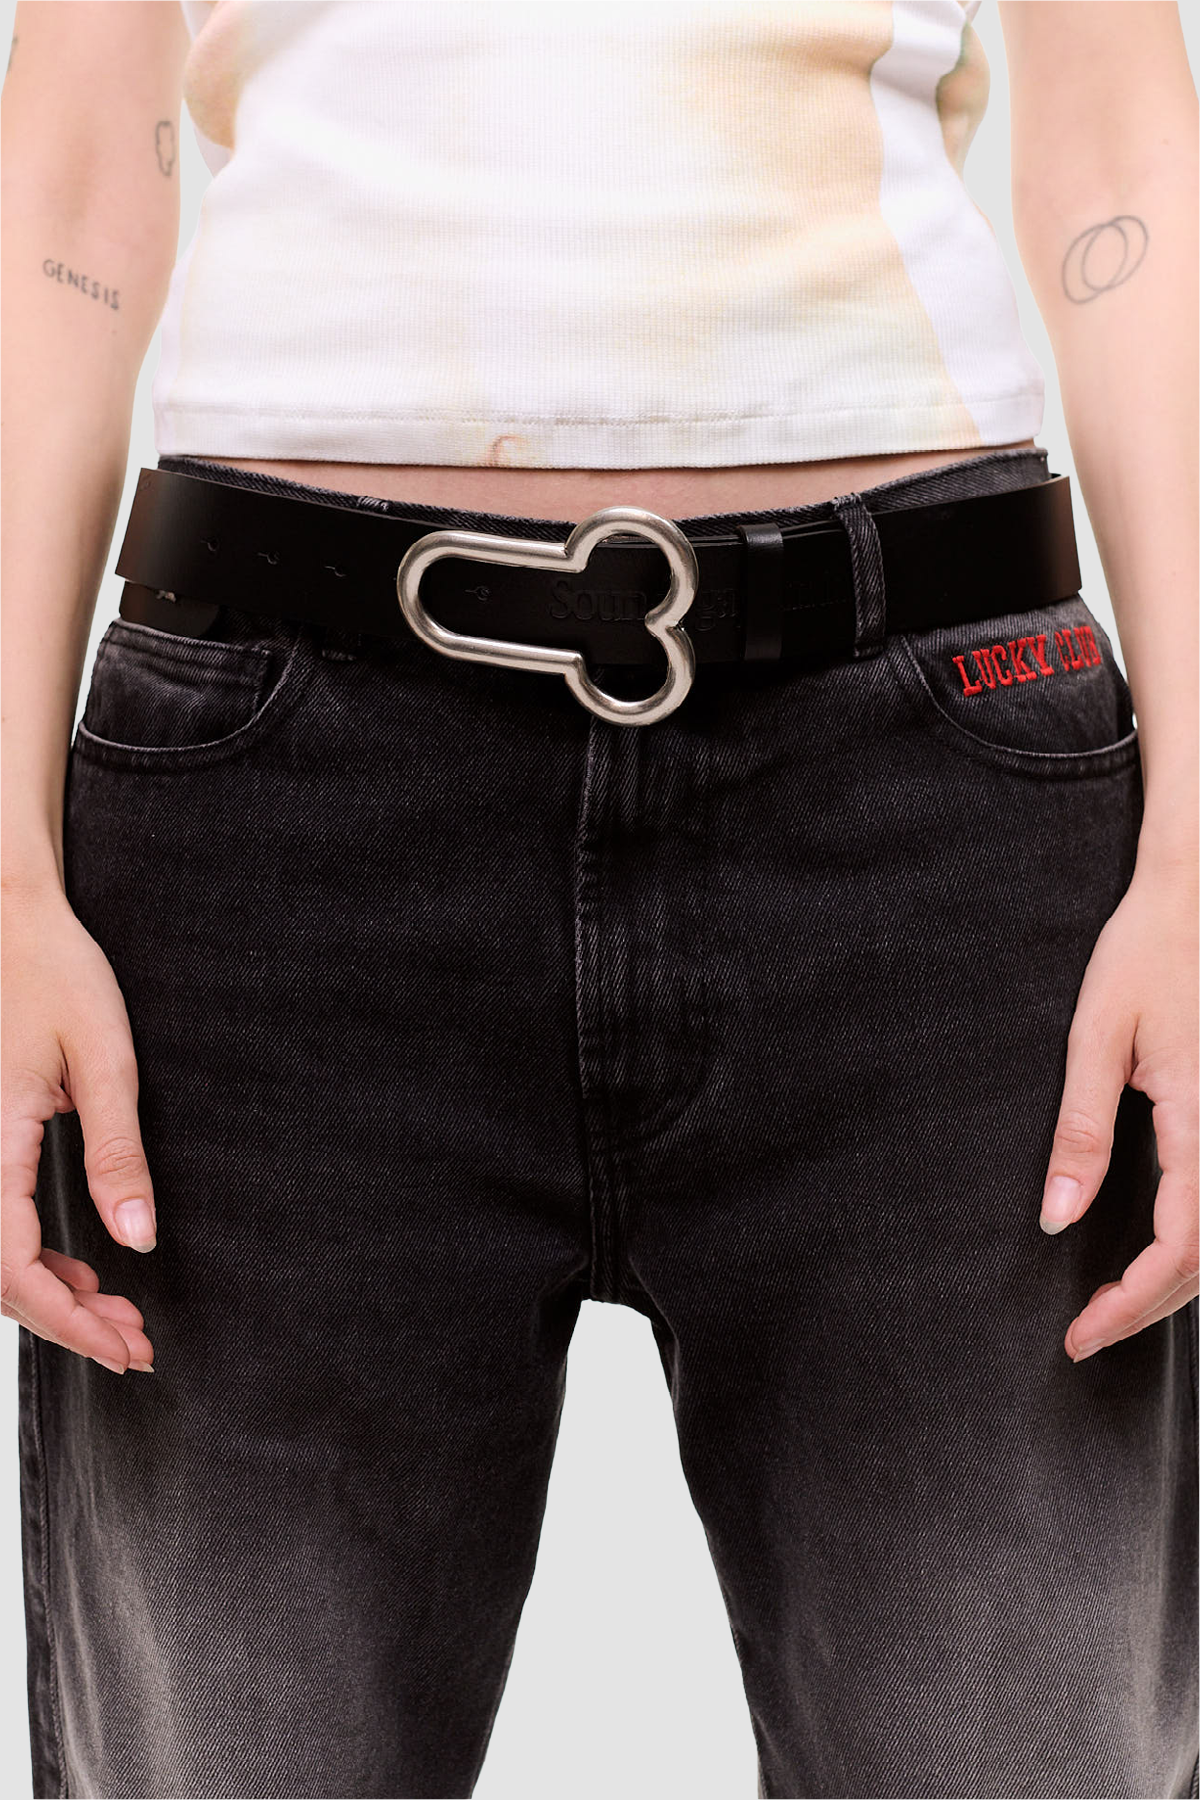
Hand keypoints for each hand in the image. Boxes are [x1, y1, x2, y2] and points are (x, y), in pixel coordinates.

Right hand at [1, 883, 156, 1372]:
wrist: (8, 917)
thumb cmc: (54, 970)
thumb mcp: (105, 1059)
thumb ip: (117, 1151)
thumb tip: (138, 1238)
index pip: (11, 1266)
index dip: (66, 1322)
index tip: (122, 1349)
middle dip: (64, 1323)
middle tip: (135, 1344)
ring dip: (47, 1296)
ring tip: (116, 1314)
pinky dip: (29, 1260)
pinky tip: (78, 1271)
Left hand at [1038, 855, 1198, 1360]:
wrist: (1196, 894)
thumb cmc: (1146, 952)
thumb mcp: (1096, 1038)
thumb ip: (1082, 1131)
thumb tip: (1058, 1215)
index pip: (1179, 1249)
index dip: (1131, 1304)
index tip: (1082, 1335)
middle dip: (1152, 1308)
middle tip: (1090, 1335)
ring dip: (1180, 1282)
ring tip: (1117, 1306)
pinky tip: (1162, 1252)